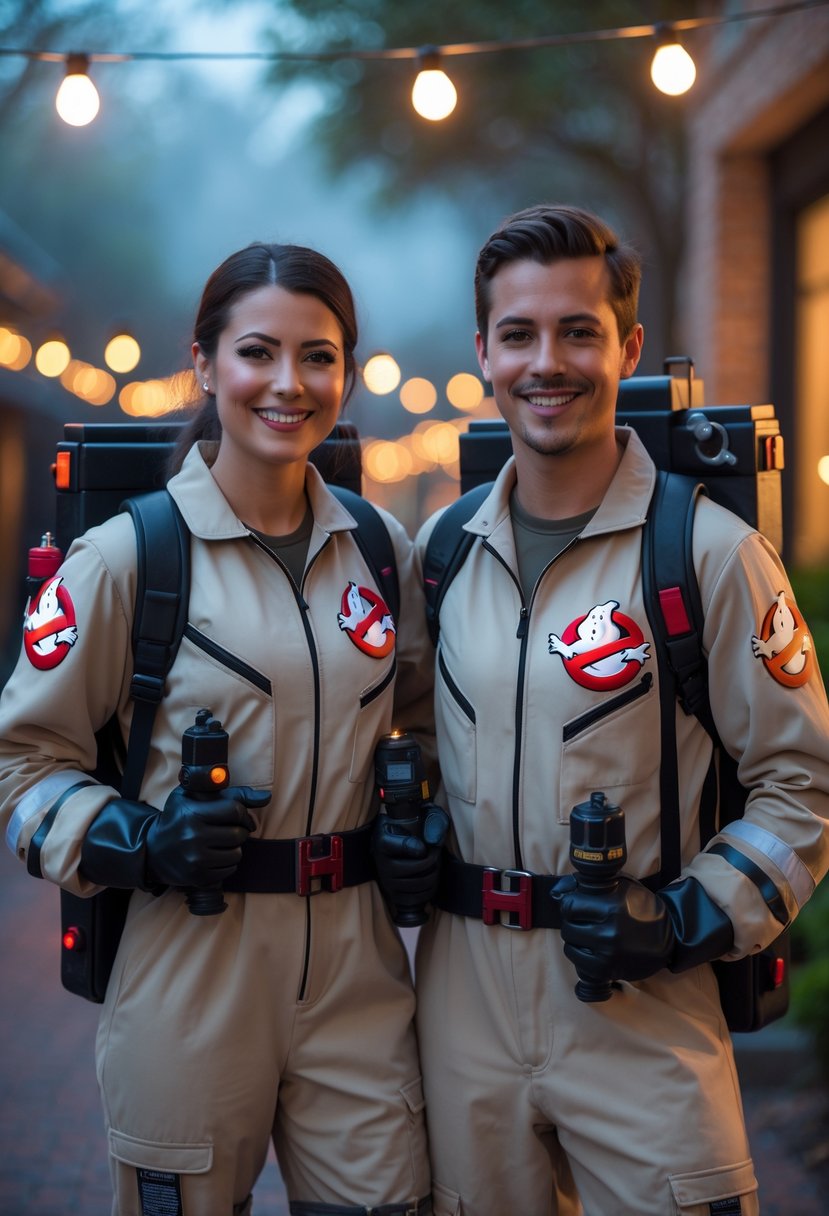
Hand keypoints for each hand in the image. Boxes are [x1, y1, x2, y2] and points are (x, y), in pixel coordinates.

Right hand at [146, 785, 269, 888]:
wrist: (152, 851)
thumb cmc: (178, 818)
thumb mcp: (195, 797)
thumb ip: (233, 793)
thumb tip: (266, 797)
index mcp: (193, 813)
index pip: (235, 810)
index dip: (243, 813)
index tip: (240, 817)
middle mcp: (193, 837)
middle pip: (239, 834)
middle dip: (239, 831)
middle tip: (228, 830)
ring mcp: (196, 859)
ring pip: (237, 853)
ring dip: (233, 848)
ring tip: (219, 843)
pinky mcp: (198, 877)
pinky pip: (230, 869)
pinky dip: (227, 863)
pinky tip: (214, 856)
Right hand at [372, 803, 449, 922]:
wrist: (392, 846)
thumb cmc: (408, 831)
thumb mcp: (416, 818)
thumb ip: (432, 820)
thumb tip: (434, 842)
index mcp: (384, 841)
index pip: (407, 846)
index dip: (422, 848)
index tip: (425, 846)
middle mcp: (382, 863)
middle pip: (419, 867)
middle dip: (434, 861)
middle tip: (436, 855)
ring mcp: (387, 881)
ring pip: (421, 883)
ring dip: (435, 874)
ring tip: (435, 865)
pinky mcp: (394, 895)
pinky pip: (419, 897)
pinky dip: (431, 889)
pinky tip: (430, 878)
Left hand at [552, 873, 733, 986]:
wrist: (669, 937)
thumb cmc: (642, 908)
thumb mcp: (622, 888)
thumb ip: (593, 886)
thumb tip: (561, 889)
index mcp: (611, 908)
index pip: (569, 906)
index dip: (570, 905)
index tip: (576, 906)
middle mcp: (608, 932)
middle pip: (568, 927)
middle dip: (572, 923)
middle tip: (583, 922)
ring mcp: (608, 954)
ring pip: (570, 946)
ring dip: (575, 941)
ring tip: (588, 936)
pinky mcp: (609, 970)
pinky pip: (579, 964)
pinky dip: (581, 957)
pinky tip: (592, 950)